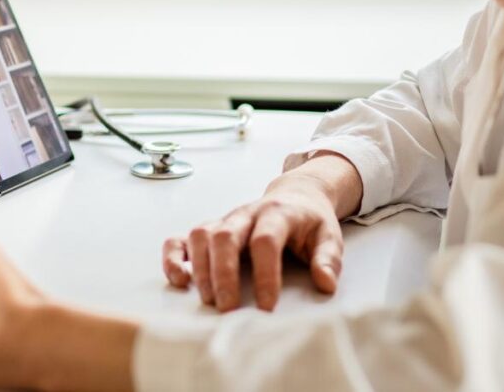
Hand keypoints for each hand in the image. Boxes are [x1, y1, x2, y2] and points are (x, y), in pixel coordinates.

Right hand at [161, 153, 362, 311]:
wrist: (296, 195)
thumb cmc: (310, 222)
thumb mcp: (329, 236)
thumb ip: (328, 259)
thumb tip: (325, 283)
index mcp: (278, 213)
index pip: (265, 240)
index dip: (265, 273)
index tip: (267, 306)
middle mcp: (246, 213)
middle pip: (226, 235)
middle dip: (224, 273)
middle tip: (228, 308)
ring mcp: (225, 219)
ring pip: (201, 235)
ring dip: (200, 268)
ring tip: (210, 300)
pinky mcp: (211, 228)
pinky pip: (182, 237)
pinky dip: (174, 257)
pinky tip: (179, 280)